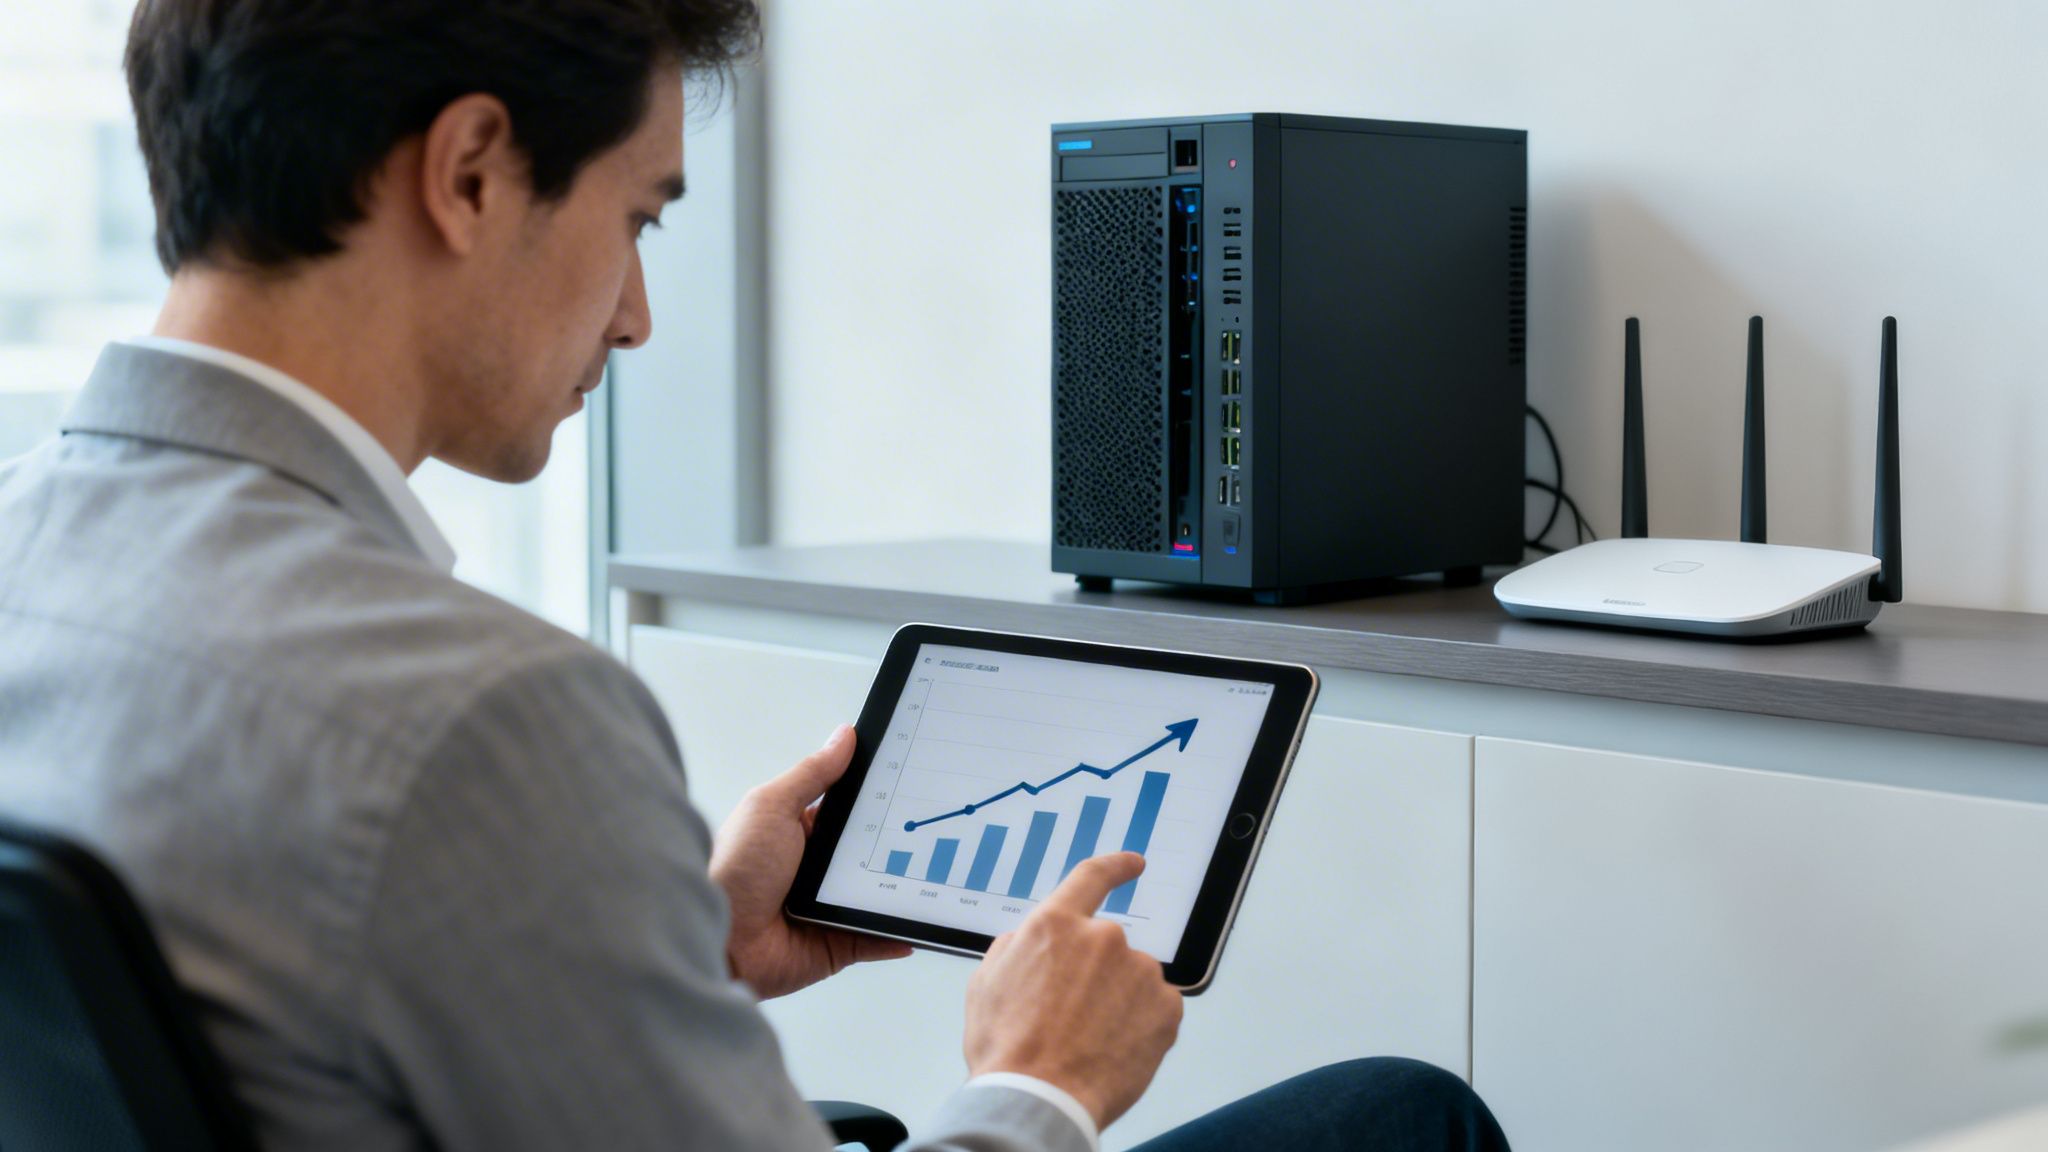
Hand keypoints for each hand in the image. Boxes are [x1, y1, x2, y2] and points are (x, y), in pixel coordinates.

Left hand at [709, 724, 910, 997]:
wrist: (720, 941)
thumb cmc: (733, 869)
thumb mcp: (772, 807)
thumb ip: (812, 773)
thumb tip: (844, 736)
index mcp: (801, 831)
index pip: (851, 811)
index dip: (880, 799)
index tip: (916, 784)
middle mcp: (817, 869)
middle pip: (872, 852)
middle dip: (899, 845)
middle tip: (934, 828)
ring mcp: (829, 907)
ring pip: (879, 894)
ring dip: (902, 889)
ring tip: (937, 875)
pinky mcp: (837, 943)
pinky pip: (876, 937)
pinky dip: (897, 933)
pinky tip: (918, 923)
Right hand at [963, 852, 1183, 1130]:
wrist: (1040, 1099)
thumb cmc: (1008, 1050)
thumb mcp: (987, 983)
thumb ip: (1017, 947)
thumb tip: (1033, 941)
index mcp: (1055, 925)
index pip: (1091, 878)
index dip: (1115, 867)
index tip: (1134, 864)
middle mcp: (1102, 938)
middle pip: (1106, 947)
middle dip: (1094, 976)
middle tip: (1069, 1017)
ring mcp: (1138, 971)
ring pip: (1132, 980)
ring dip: (1117, 1002)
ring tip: (1087, 1041)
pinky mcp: (1166, 1006)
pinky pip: (1156, 1008)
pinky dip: (1140, 1025)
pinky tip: (1113, 1048)